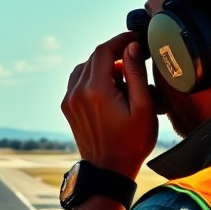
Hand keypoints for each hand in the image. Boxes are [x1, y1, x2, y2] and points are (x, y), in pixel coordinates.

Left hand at [62, 31, 158, 177]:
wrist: (108, 170)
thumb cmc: (131, 143)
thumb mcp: (143, 108)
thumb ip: (136, 74)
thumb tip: (132, 47)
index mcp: (95, 90)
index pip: (104, 50)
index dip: (121, 39)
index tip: (136, 39)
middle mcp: (77, 92)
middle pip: (94, 58)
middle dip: (115, 54)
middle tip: (136, 61)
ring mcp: (69, 100)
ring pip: (84, 68)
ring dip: (103, 66)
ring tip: (124, 78)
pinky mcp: (67, 107)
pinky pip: (77, 81)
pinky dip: (92, 77)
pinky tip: (109, 88)